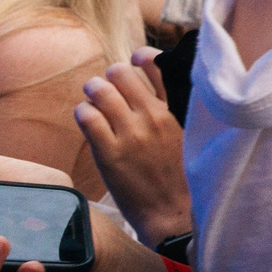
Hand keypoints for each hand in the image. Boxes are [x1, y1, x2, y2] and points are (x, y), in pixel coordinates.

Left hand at [75, 50, 191, 247]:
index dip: (141, 57)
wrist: (174, 214)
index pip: (157, 66)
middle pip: (121, 73)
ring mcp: (131, 134)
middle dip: (109, 77)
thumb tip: (153, 91)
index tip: (135, 61)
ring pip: (100, 91)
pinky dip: (83, 112)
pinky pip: (87, 117)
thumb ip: (174, 111)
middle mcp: (153, 117)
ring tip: (93, 100)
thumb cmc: (183, 177)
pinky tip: (87, 120)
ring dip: (92, 91)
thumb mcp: (189, 136)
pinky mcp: (110, 153)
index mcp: (176, 111)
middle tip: (106, 87)